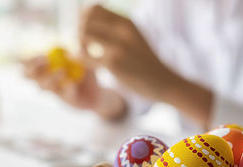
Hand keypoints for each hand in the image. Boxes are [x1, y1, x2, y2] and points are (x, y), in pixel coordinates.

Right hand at [23, 55, 125, 119]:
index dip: (24, 59)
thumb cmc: (86, 70)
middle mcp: (44, 79)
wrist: (99, 92)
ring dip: (50, 78)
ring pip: (42, 87)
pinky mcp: (66, 101)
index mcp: (43, 67)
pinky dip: (67, 89)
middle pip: (27, 75)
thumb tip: (79, 34)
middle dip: (33, 66)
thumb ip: (80, 47)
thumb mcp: (84, 55)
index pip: (25, 63)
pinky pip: (63, 96)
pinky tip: (73, 85)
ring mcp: (53, 91)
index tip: (37, 50)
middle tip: (45, 59)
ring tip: (62, 70)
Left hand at [79, 5, 212, 125]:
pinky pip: (85, 57)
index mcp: (126, 22)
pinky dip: (81, 59)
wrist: (163, 81)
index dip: (84, 18)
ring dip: (79, 44)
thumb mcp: (133, 36)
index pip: (94, 9)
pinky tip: (87, 64)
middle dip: (79, 31)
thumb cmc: (144, 61)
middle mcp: (122, 30)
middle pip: (86, 20)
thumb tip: (90, 14)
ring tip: (85, 53)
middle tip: (83, 44)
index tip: (85, 30)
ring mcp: (117, 46)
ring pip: (83, 35)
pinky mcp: (113, 64)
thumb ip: (115, 26)